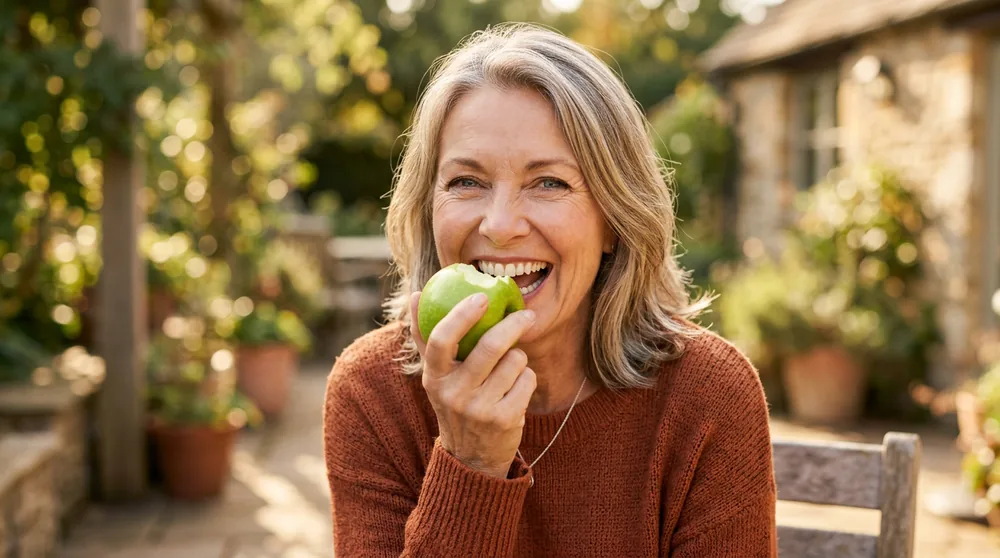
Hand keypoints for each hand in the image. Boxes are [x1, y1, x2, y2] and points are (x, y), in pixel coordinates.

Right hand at [410, 291, 537, 478]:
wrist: (472, 458)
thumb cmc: (455, 403)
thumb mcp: (436, 377)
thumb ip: (427, 337)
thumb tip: (417, 294)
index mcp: (434, 378)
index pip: (442, 339)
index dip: (461, 315)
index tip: (481, 296)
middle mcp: (455, 394)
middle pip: (490, 347)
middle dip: (513, 324)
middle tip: (526, 315)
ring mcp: (481, 408)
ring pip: (515, 360)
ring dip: (519, 357)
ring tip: (510, 368)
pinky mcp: (505, 419)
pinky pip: (528, 379)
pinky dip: (527, 377)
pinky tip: (516, 389)